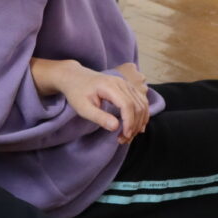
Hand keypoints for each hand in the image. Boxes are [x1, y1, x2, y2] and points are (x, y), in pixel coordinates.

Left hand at [32, 58, 148, 143]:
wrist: (75, 78)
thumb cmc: (77, 93)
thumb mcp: (83, 107)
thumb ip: (99, 117)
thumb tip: (115, 127)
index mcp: (109, 86)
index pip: (127, 105)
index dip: (129, 122)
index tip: (124, 136)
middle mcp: (121, 83)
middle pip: (137, 106)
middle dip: (134, 125)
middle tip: (123, 140)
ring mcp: (127, 84)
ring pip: (142, 105)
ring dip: (139, 122)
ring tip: (128, 136)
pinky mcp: (129, 88)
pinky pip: (142, 102)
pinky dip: (142, 115)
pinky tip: (136, 127)